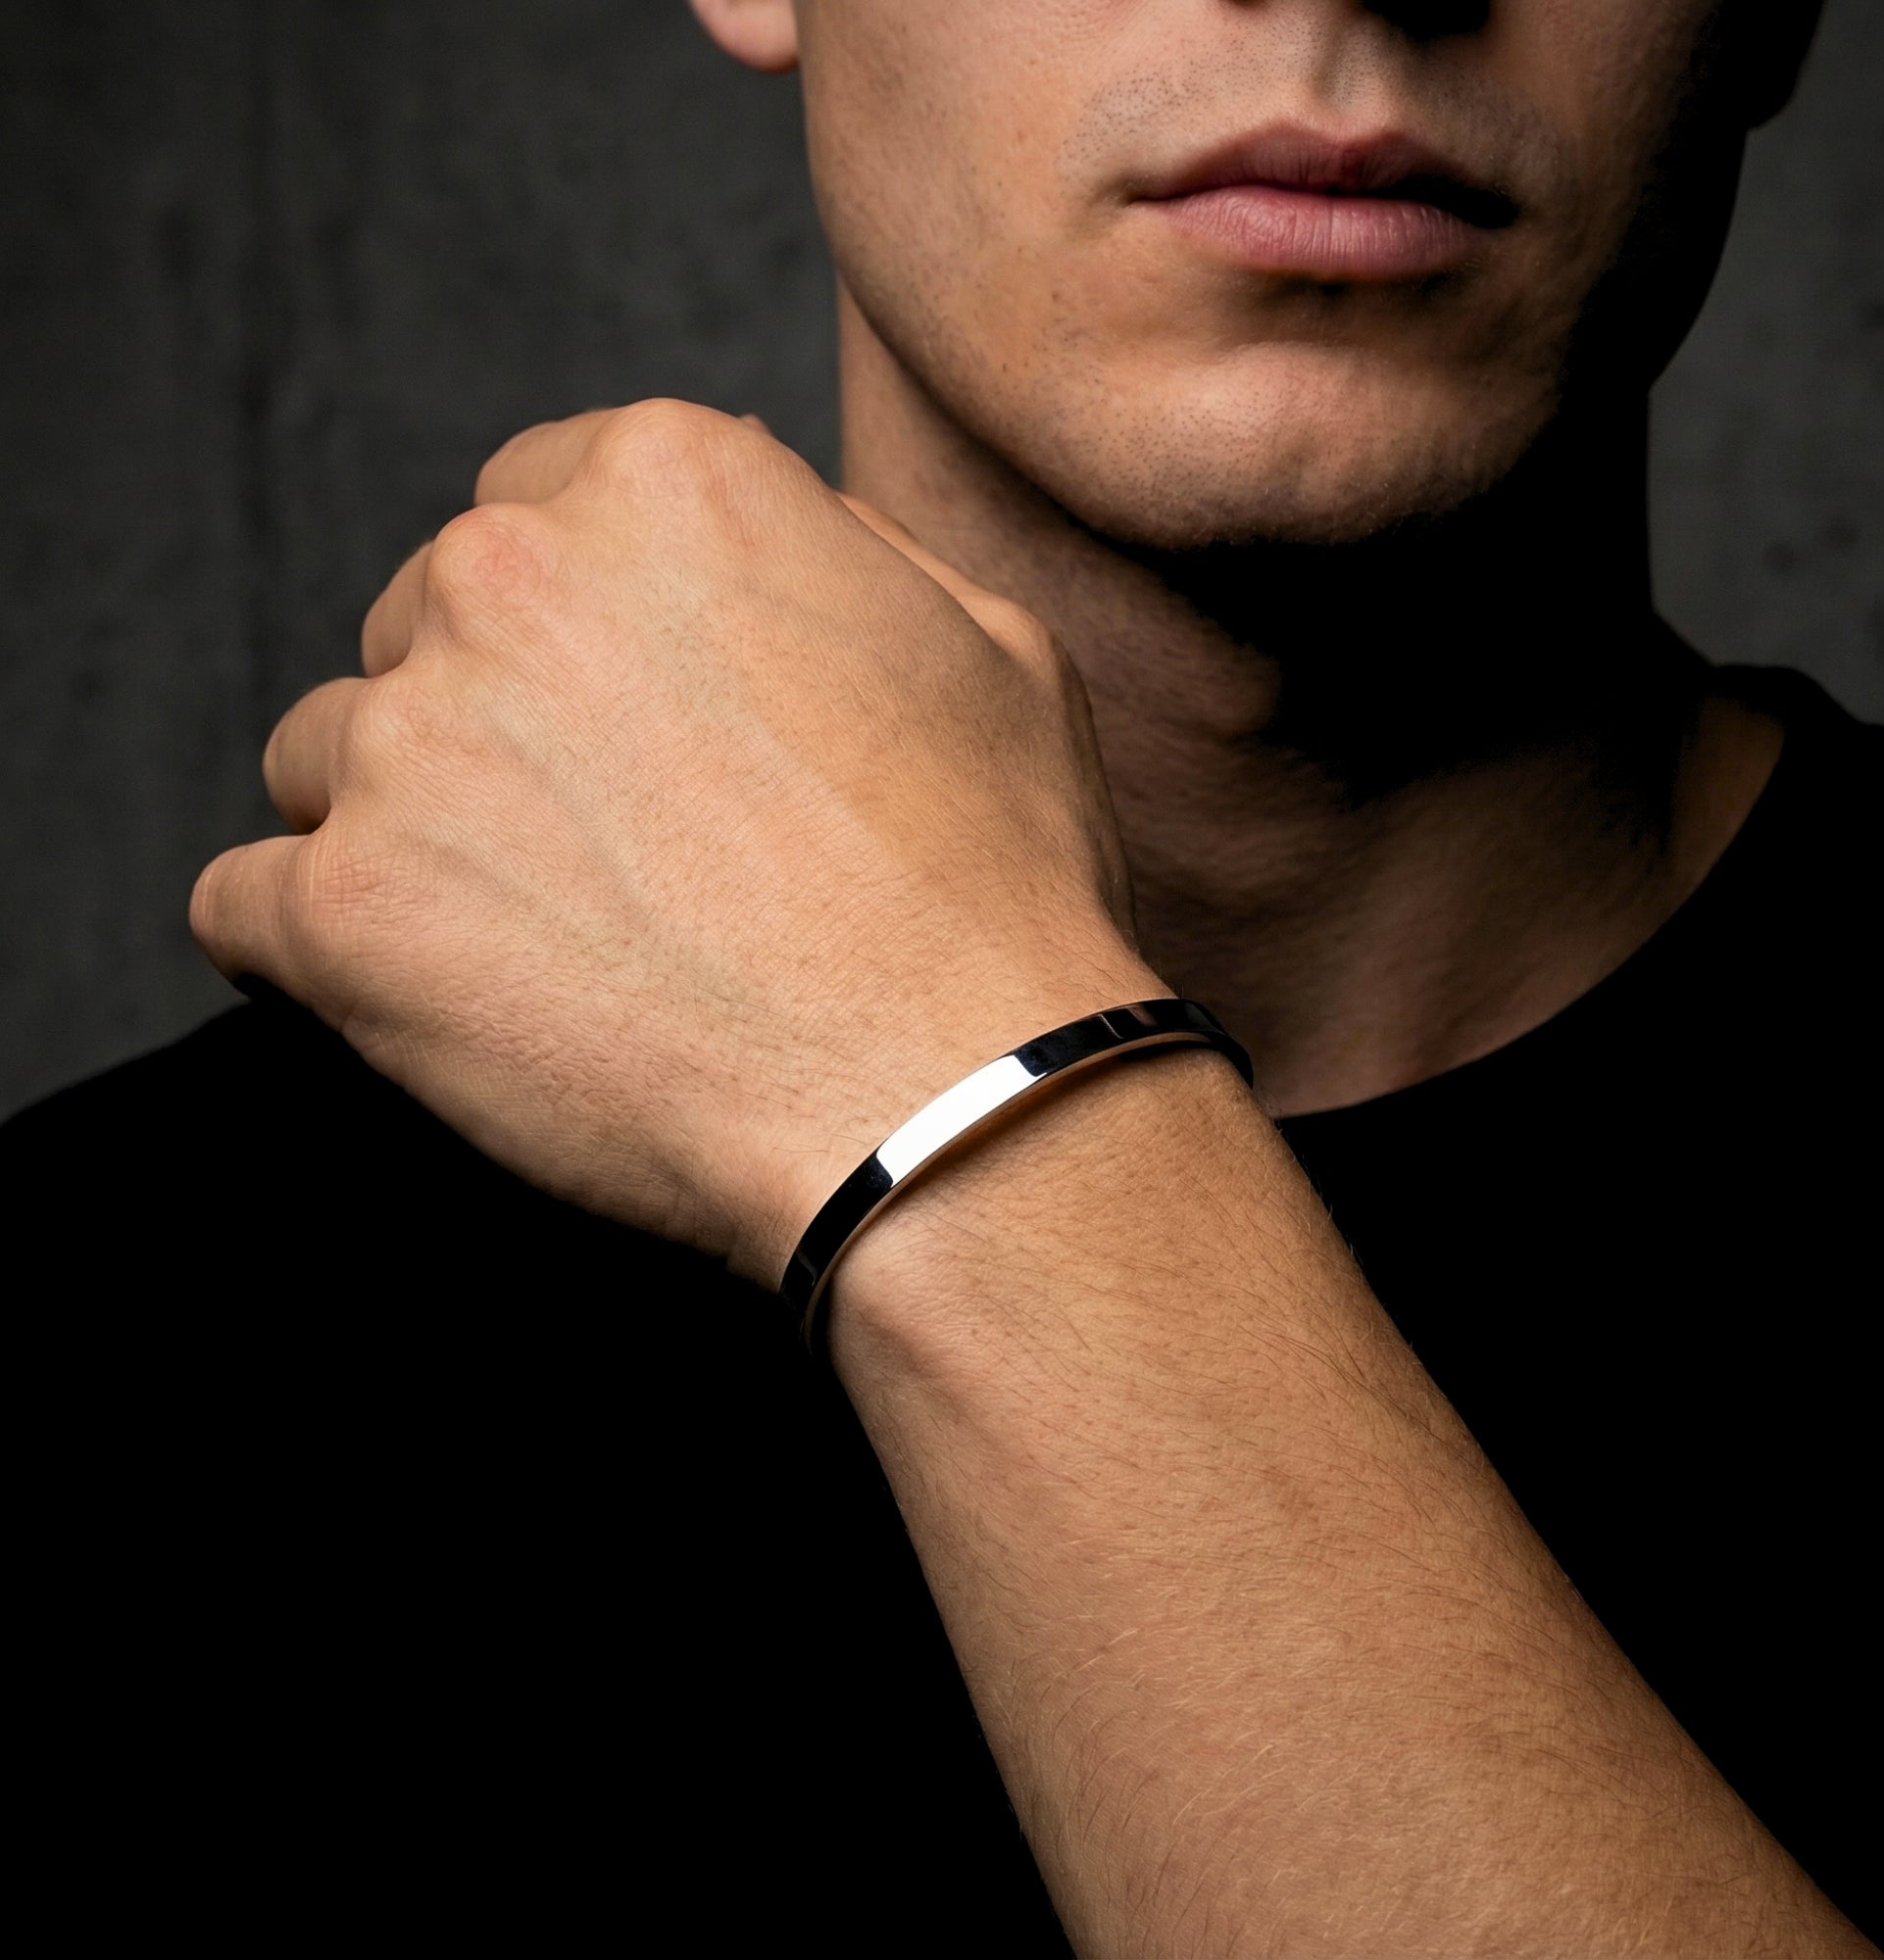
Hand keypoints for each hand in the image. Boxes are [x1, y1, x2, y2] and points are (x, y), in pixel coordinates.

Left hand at [191, 401, 1156, 1281]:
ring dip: (408, 832)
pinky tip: (428, 995)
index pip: (532, 507)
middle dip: (491, 723)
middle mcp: (507, 573)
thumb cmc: (987, 883)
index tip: (622, 723)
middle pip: (420, 627)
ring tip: (541, 941)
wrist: (946, 1094)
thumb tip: (758, 504)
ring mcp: (410, 741)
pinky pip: (246, 902)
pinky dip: (315, 948)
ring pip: (328, 760)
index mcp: (661, 481)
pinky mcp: (345, 911)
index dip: (579, 627)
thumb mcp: (986, 644)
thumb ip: (836, 548)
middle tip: (606, 851)